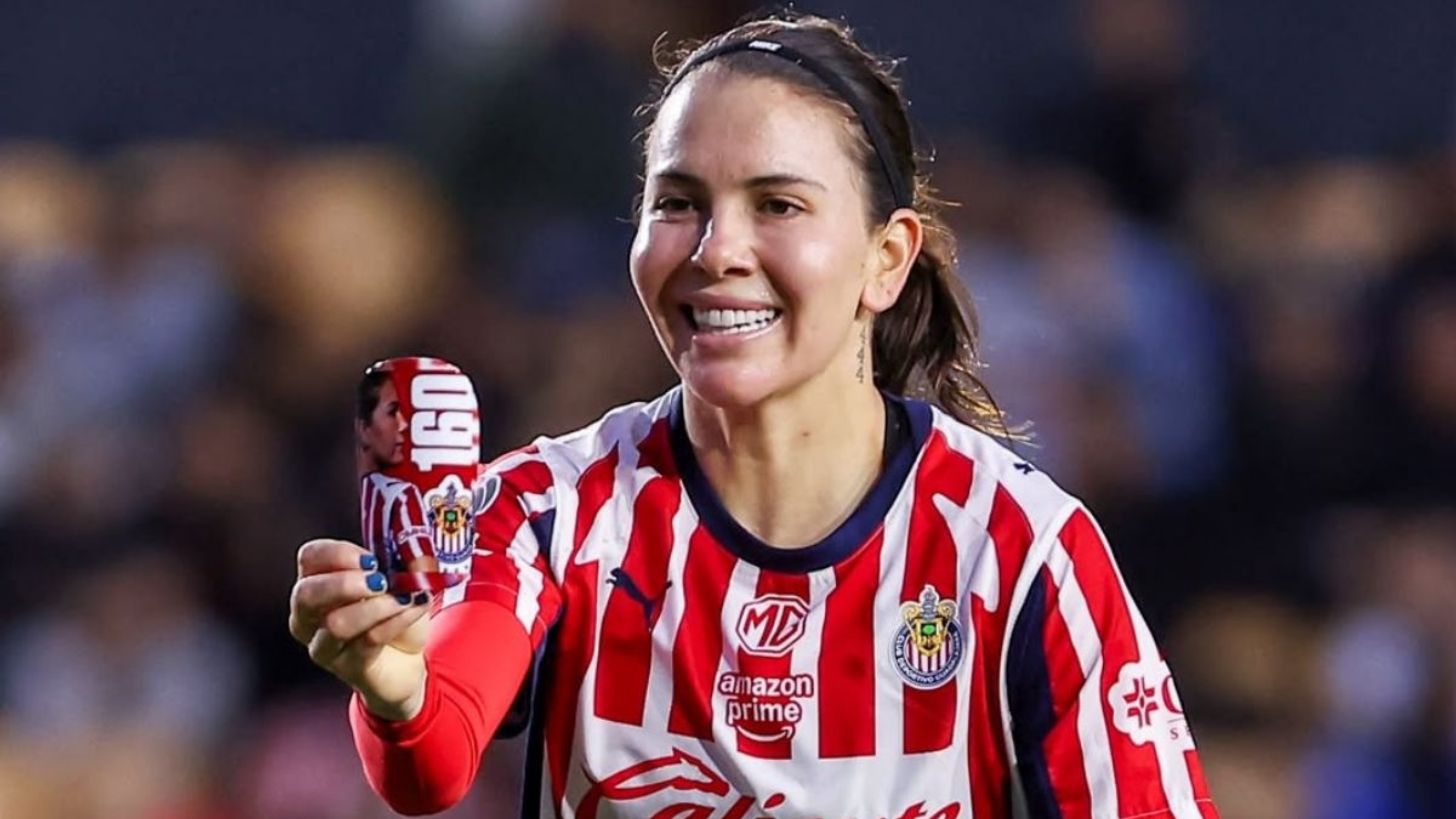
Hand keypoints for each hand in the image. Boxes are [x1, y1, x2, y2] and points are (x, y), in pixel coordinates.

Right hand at [289, 539, 432, 720]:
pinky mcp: (348, 666)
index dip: (338, 553)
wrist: (407, 659)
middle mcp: (308, 614)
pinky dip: (395, 621)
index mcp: (316, 581)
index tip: (371, 559)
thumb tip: (416, 552)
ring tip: (403, 599)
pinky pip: (368, 641)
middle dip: (345, 583)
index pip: (310, 557)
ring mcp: (324, 645)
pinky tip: (412, 610)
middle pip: (306, 593)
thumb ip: (407, 562)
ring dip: (376, 607)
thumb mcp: (402, 579)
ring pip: (336, 624)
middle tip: (379, 581)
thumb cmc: (394, 611)